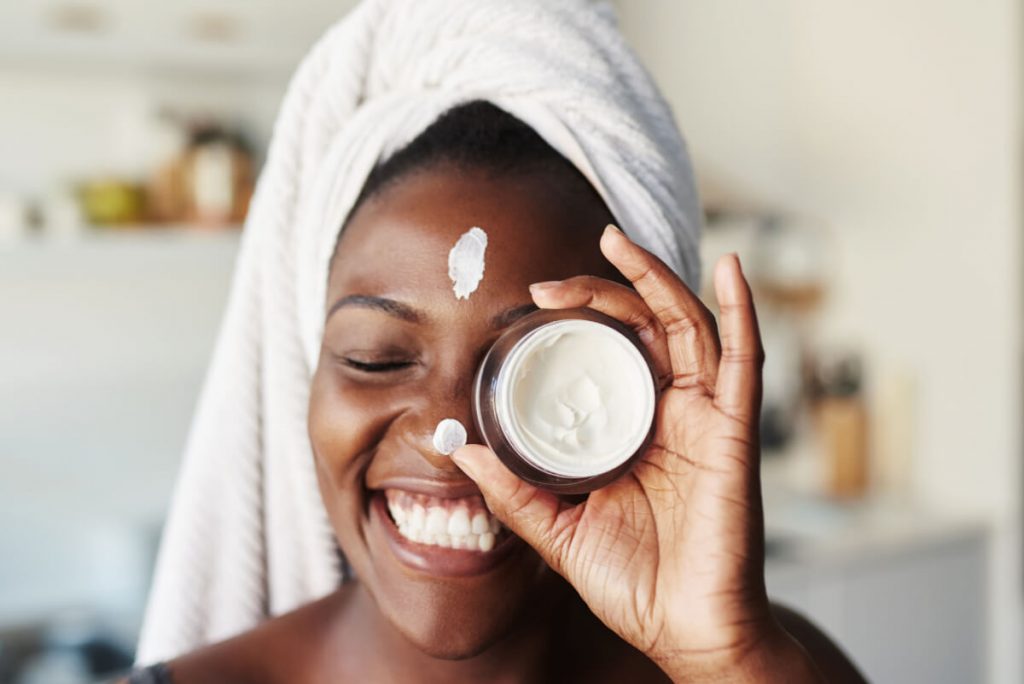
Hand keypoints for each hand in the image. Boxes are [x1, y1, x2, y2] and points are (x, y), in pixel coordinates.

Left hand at [452, 225, 821, 681]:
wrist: (685, 632)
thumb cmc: (634, 583)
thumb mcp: (558, 529)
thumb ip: (515, 490)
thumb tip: (462, 451)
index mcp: (632, 429)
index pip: (608, 353)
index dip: (575, 322)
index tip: (528, 307)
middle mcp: (670, 414)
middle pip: (644, 327)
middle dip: (600, 292)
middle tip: (548, 283)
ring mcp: (705, 418)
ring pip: (688, 326)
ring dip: (655, 278)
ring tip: (617, 241)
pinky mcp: (734, 433)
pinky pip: (745, 360)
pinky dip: (743, 308)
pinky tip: (731, 267)